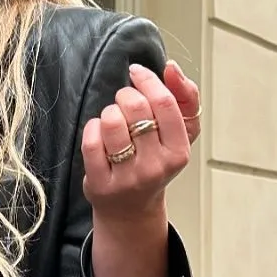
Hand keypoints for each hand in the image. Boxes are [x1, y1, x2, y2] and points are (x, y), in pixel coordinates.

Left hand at [81, 60, 200, 223]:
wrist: (132, 208)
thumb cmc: (156, 162)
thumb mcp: (181, 133)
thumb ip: (185, 97)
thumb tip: (171, 68)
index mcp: (179, 152)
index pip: (164, 103)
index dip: (148, 80)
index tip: (137, 72)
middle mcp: (155, 166)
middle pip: (135, 107)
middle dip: (125, 95)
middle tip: (124, 103)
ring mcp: (127, 177)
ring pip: (111, 121)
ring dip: (108, 112)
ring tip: (113, 120)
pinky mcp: (101, 183)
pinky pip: (91, 140)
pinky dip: (92, 128)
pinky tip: (99, 133)